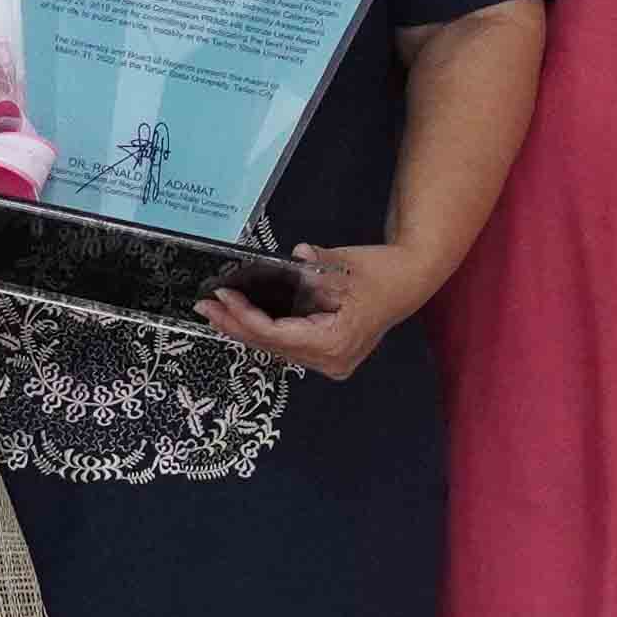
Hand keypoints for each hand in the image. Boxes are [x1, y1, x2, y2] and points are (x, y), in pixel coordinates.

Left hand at [201, 238, 417, 379]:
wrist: (410, 280)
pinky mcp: (328, 354)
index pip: (277, 334)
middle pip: (272, 346)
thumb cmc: (382, 272)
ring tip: (216, 312)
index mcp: (336, 342)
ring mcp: (330, 361)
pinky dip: (264, 331)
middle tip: (205, 307)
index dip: (246, 316)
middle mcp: (331, 360)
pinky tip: (242, 319)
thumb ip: (317, 264)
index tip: (222, 296)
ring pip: (277, 348)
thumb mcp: (346, 264)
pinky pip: (287, 345)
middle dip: (236, 325)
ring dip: (245, 329)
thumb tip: (295, 254)